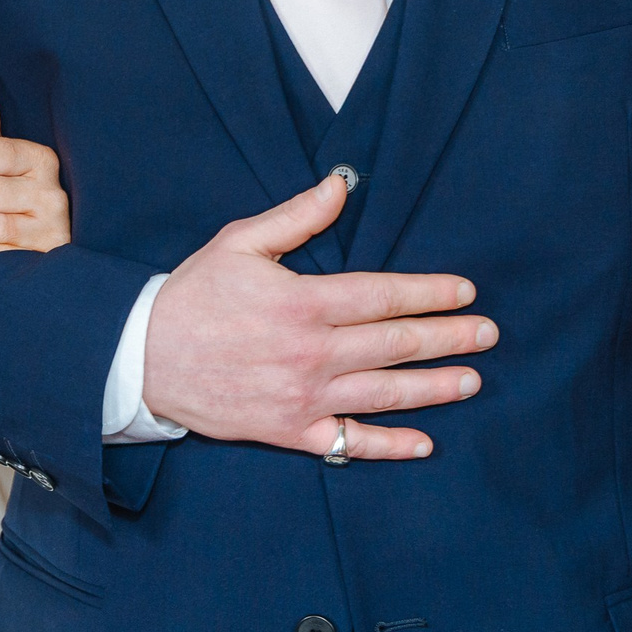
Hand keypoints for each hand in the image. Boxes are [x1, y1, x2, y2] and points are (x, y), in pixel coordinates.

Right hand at [140, 174, 496, 459]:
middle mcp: (310, 352)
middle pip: (395, 344)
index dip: (429, 292)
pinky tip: (424, 443)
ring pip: (384, 393)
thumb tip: (341, 187)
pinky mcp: (288, 431)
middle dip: (449, 337)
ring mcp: (302, 396)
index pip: (383, 295)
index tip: (465, 290)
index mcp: (302, 301)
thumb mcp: (239, 242)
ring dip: (434, 387)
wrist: (142, 357)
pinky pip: (348, 443)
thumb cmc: (192, 295)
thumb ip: (296, 218)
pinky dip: (389, 445)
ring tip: (473, 381)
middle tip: (488, 333)